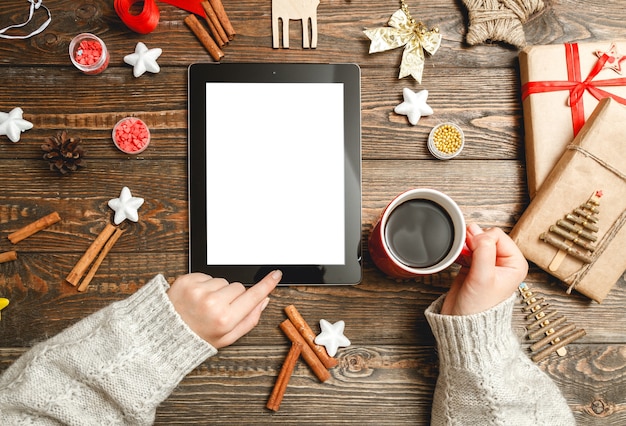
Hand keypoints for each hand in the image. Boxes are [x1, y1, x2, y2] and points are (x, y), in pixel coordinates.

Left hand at [167, 270, 281, 347]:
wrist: (164, 334)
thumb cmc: (196, 337)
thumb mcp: (227, 338)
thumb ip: (249, 320)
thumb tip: (263, 300)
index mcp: (224, 319)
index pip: (252, 296)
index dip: (266, 285)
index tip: (276, 275)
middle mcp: (212, 303)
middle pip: (239, 287)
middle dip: (233, 296)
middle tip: (218, 310)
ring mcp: (198, 290)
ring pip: (222, 281)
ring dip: (217, 290)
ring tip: (204, 305)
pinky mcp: (187, 280)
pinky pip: (206, 276)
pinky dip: (203, 285)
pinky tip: (195, 298)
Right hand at [440, 224, 527, 315]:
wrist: (462, 321)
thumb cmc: (478, 308)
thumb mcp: (483, 277)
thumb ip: (483, 251)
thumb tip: (478, 232)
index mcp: (514, 263)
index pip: (497, 235)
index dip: (482, 240)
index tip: (472, 250)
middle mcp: (503, 262)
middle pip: (486, 236)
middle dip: (473, 241)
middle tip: (466, 252)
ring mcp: (488, 263)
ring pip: (475, 241)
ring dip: (465, 245)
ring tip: (461, 255)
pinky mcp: (474, 266)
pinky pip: (466, 248)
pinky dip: (460, 250)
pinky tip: (458, 258)